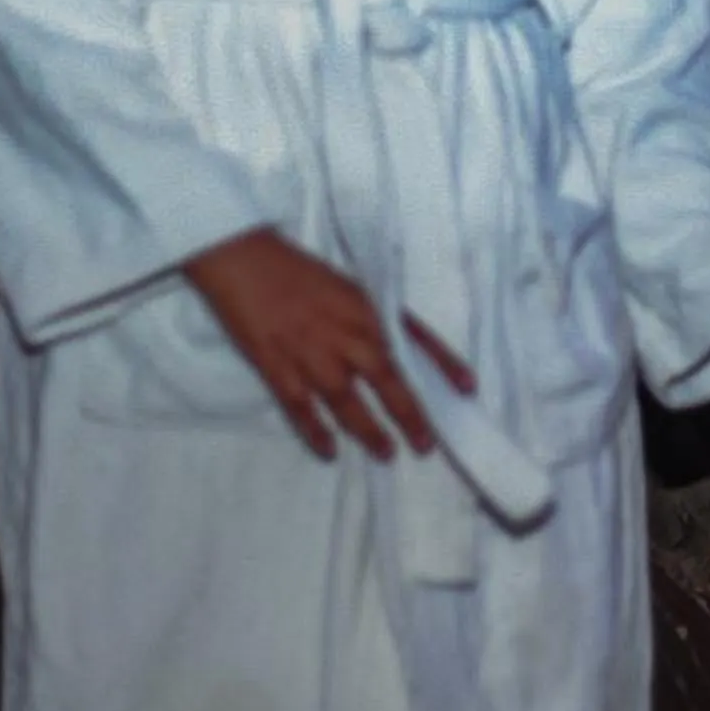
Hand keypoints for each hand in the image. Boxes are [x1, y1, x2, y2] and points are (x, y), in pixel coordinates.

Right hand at [181, 228, 475, 461]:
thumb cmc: (296, 269)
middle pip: (386, 378)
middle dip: (410, 414)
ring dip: (368, 430)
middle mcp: (344, 332)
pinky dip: (315, 431)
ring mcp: (309, 352)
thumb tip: (401, 346)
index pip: (415, 336)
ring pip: (346, 400)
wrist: (242, 258)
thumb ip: (374, 316)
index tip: (468, 387)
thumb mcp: (348, 286)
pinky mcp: (276, 366)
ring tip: (386, 453)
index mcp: (364, 307)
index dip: (443, 363)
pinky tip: (329, 451)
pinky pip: (301, 407)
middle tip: (425, 445)